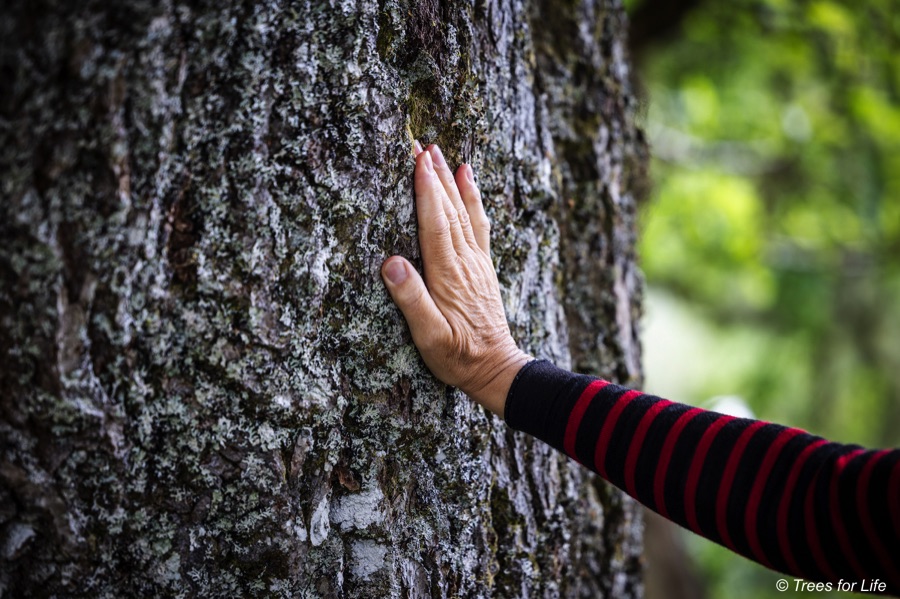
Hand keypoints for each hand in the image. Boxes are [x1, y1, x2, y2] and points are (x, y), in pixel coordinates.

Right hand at [381, 142, 529, 416]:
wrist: (496, 369)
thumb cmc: (458, 357)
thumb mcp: (429, 337)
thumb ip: (411, 300)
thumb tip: (391, 262)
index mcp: (447, 275)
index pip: (435, 224)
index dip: (426, 191)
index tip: (417, 161)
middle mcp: (465, 262)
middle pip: (450, 210)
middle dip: (436, 177)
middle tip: (423, 145)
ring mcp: (477, 263)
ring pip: (464, 213)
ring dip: (453, 182)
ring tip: (443, 154)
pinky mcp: (482, 268)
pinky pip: (478, 225)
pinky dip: (473, 201)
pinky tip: (469, 182)